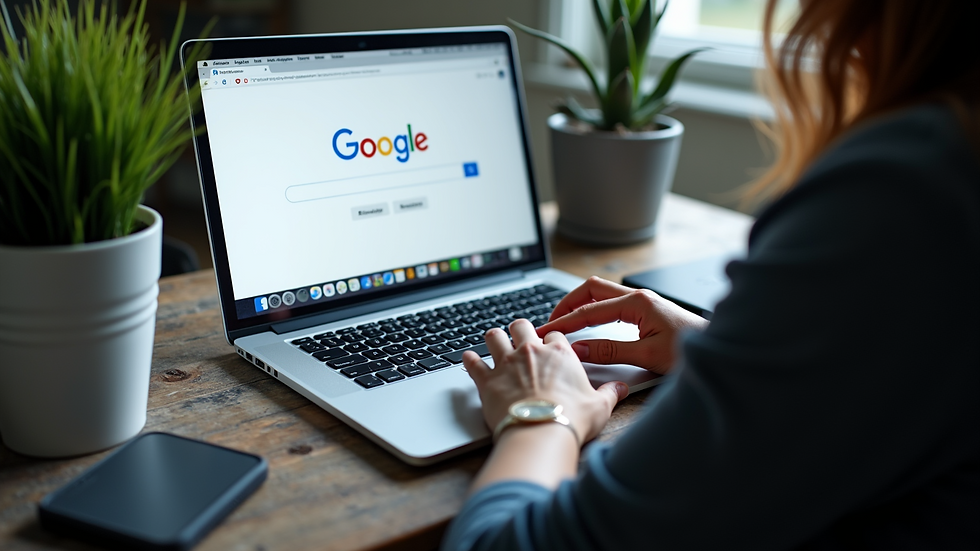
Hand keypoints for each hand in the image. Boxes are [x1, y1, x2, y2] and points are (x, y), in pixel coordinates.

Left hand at [462, 319, 628, 445]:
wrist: (541, 432)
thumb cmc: (572, 418)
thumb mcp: (600, 406)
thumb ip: (611, 393)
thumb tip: (622, 388)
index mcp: (560, 354)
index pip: (555, 335)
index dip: (552, 342)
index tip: (551, 349)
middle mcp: (531, 352)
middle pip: (521, 326)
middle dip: (520, 331)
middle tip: (521, 339)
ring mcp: (506, 363)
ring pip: (494, 336)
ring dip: (494, 339)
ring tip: (495, 342)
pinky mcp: (487, 380)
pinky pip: (473, 363)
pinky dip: (470, 360)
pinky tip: (469, 359)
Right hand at [536, 276, 708, 374]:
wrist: (721, 352)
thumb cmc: (692, 352)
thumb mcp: (647, 355)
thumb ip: (610, 351)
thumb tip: (578, 349)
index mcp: (637, 303)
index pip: (589, 310)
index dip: (564, 322)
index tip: (546, 332)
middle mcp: (639, 297)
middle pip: (591, 290)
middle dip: (567, 304)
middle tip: (550, 322)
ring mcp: (644, 302)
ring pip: (601, 294)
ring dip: (580, 305)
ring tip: (563, 322)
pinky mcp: (648, 311)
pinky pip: (612, 304)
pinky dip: (594, 311)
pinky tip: (589, 324)